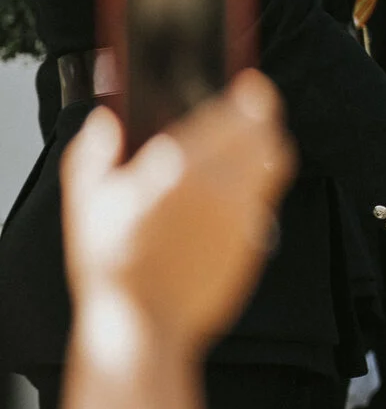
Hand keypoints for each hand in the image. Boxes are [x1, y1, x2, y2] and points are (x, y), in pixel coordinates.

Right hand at [61, 72, 294, 360]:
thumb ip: (96, 150)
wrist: (142, 325)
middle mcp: (223, 188)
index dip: (252, 93)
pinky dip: (259, 183)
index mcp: (182, 168)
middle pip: (267, 134)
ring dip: (266, 147)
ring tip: (246, 144)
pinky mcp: (254, 242)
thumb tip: (109, 118)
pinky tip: (235, 187)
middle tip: (248, 111)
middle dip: (262, 117)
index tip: (249, 83)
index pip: (240, 114)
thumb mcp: (87, 202)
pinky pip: (268, 198)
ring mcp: (244, 216)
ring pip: (275, 164)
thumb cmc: (111, 264)